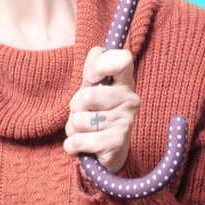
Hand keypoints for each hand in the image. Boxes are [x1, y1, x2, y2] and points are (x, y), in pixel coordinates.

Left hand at [64, 46, 139, 174]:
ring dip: (74, 129)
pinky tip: (84, 146)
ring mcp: (125, 122)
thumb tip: (97, 51)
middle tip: (86, 114)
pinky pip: (78, 141)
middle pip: (86, 96)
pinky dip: (72, 146)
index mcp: (125, 81)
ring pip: (79, 120)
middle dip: (75, 108)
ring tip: (86, 131)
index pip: (122, 59)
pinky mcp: (116, 144)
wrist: (108, 154)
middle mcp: (131, 100)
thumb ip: (92, 70)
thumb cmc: (98, 115)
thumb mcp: (91, 90)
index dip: (100, 66)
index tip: (93, 78)